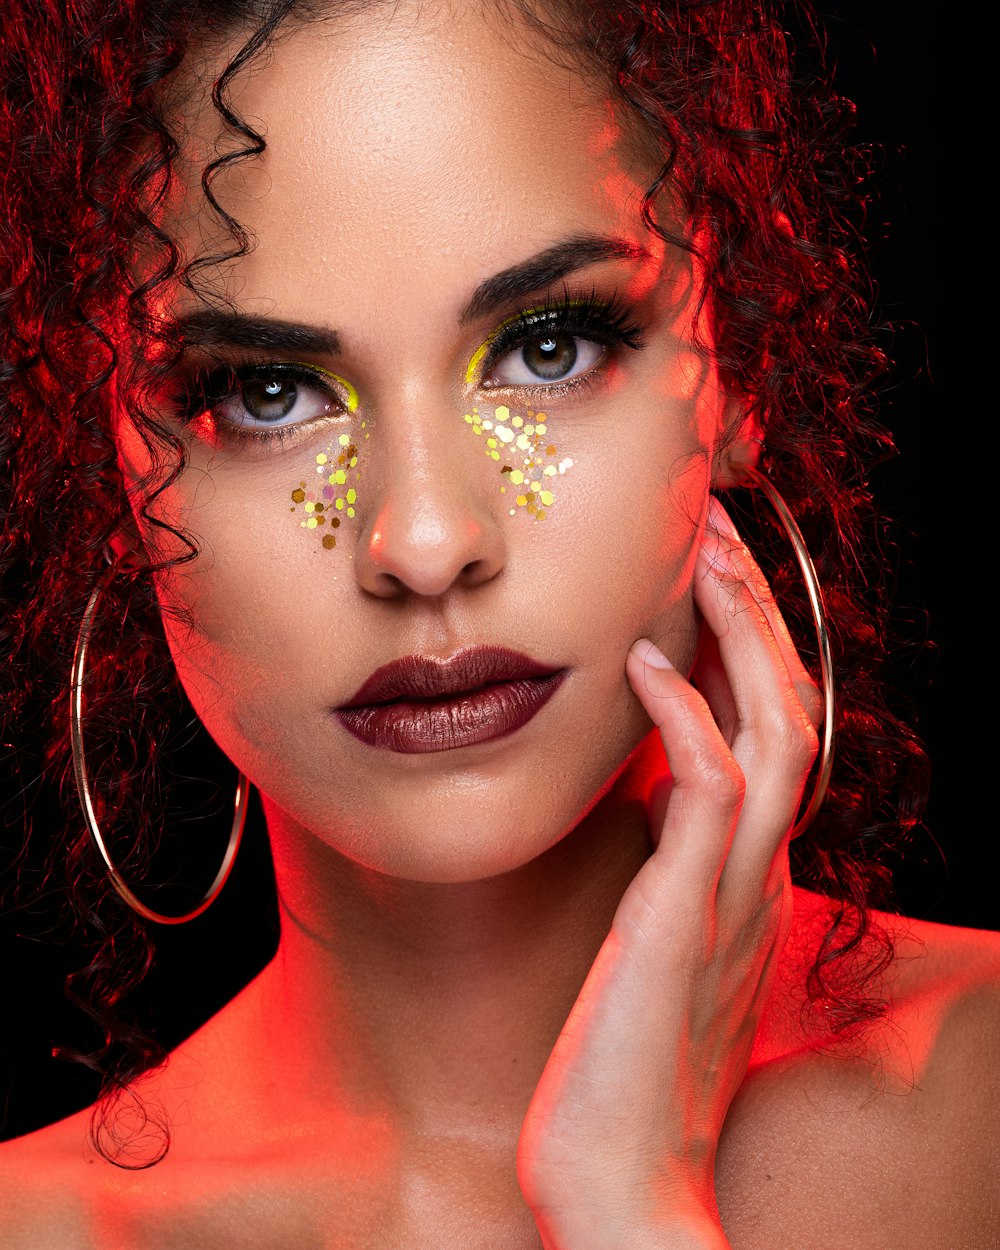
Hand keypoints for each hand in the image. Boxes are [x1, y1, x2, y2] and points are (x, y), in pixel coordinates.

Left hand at [516, 497, 821, 1249]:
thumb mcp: (655, 940)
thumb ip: (668, 864)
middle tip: (714, 528)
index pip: (771, 731)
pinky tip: (646, 663)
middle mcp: (759, 874)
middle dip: (755, 612)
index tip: (705, 574)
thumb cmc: (621, 1061)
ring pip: (774, 733)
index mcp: (747, 874)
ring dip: (741, 638)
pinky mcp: (688, 919)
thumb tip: (650, 789)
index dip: (749, 645)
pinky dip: (686, 720)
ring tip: (700, 554)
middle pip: (789, 709)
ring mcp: (733, 894)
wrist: (621, 1180)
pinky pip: (712, 798)